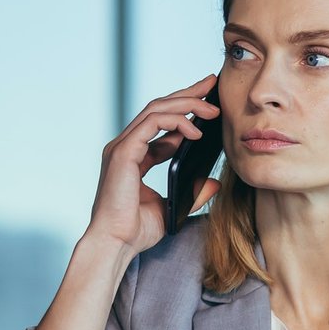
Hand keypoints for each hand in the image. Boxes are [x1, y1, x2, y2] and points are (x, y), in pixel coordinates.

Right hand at [85, 74, 220, 256]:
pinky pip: (151, 124)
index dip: (184, 110)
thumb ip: (191, 192)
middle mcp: (125, 146)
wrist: (115, 244)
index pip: (160, 123)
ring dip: (186, 104)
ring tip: (212, 108)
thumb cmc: (135, 231)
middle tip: (212, 84)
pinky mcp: (123, 152)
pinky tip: (195, 130)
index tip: (208, 101)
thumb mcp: (172, 206)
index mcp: (133, 156)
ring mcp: (121, 147)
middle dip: (187, 94)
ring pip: (156, 110)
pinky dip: (176, 122)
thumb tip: (213, 182)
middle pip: (158, 108)